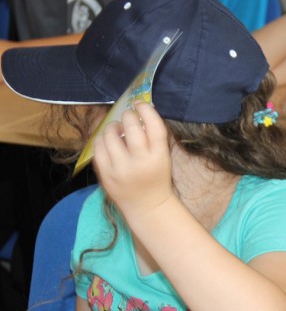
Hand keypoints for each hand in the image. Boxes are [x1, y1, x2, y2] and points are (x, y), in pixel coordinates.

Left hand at [92, 102, 174, 218]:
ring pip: (110, 134)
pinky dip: (101, 139)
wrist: (147, 206)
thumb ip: (154, 137)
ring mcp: (120, 169)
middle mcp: (140, 161)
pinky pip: (98, 148)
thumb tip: (139, 110)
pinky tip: (107, 140)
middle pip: (131, 126)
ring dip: (113, 126)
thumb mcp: (163, 158)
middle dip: (128, 116)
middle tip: (128, 117)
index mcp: (159, 156)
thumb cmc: (157, 178)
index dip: (146, 110)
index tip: (140, 104)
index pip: (154, 125)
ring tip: (116, 129)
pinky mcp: (105, 174)